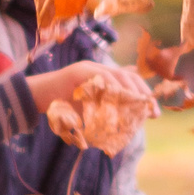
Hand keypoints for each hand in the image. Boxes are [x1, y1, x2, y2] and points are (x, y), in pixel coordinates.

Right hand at [25, 59, 151, 114]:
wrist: (39, 98)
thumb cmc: (64, 107)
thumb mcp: (90, 113)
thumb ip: (106, 116)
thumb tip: (125, 126)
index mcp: (105, 77)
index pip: (131, 81)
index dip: (145, 95)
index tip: (154, 114)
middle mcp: (100, 69)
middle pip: (128, 76)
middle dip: (142, 94)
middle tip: (151, 112)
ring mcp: (90, 68)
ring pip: (117, 76)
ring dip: (129, 93)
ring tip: (137, 108)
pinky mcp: (79, 71)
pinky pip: (99, 78)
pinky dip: (110, 90)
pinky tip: (116, 104)